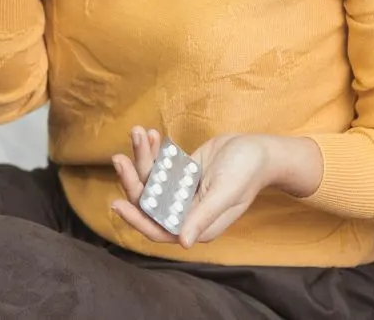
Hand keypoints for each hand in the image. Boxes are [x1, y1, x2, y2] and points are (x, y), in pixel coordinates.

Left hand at [110, 128, 291, 248]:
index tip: (115, 203)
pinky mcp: (181, 173)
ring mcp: (181, 191)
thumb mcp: (226, 193)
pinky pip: (159, 165)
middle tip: (119, 157)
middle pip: (149, 202)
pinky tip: (151, 134)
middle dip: (132, 180)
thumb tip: (182, 241)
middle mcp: (185, 212)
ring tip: (139, 132)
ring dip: (142, 157)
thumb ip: (203, 216)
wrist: (258, 148)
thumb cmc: (248, 172)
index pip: (158, 229)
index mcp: (196, 226)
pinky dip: (153, 151)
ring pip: (151, 180)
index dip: (136, 220)